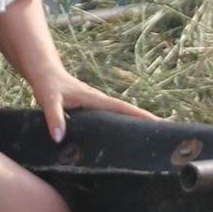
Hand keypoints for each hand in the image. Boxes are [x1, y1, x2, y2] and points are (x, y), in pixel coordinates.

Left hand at [29, 70, 156, 142]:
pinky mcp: (94, 106)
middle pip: (128, 111)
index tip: (158, 122)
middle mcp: (100, 100)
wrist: (45, 72)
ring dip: (138, 120)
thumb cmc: (47, 86)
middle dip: (147, 119)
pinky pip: (113, 114)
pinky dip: (125, 121)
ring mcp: (98, 103)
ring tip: (154, 133)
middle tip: (167, 130)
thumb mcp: (48, 101)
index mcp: (94, 98)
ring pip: (122, 113)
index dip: (140, 115)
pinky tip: (128, 131)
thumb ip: (54, 118)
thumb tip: (59, 138)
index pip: (121, 108)